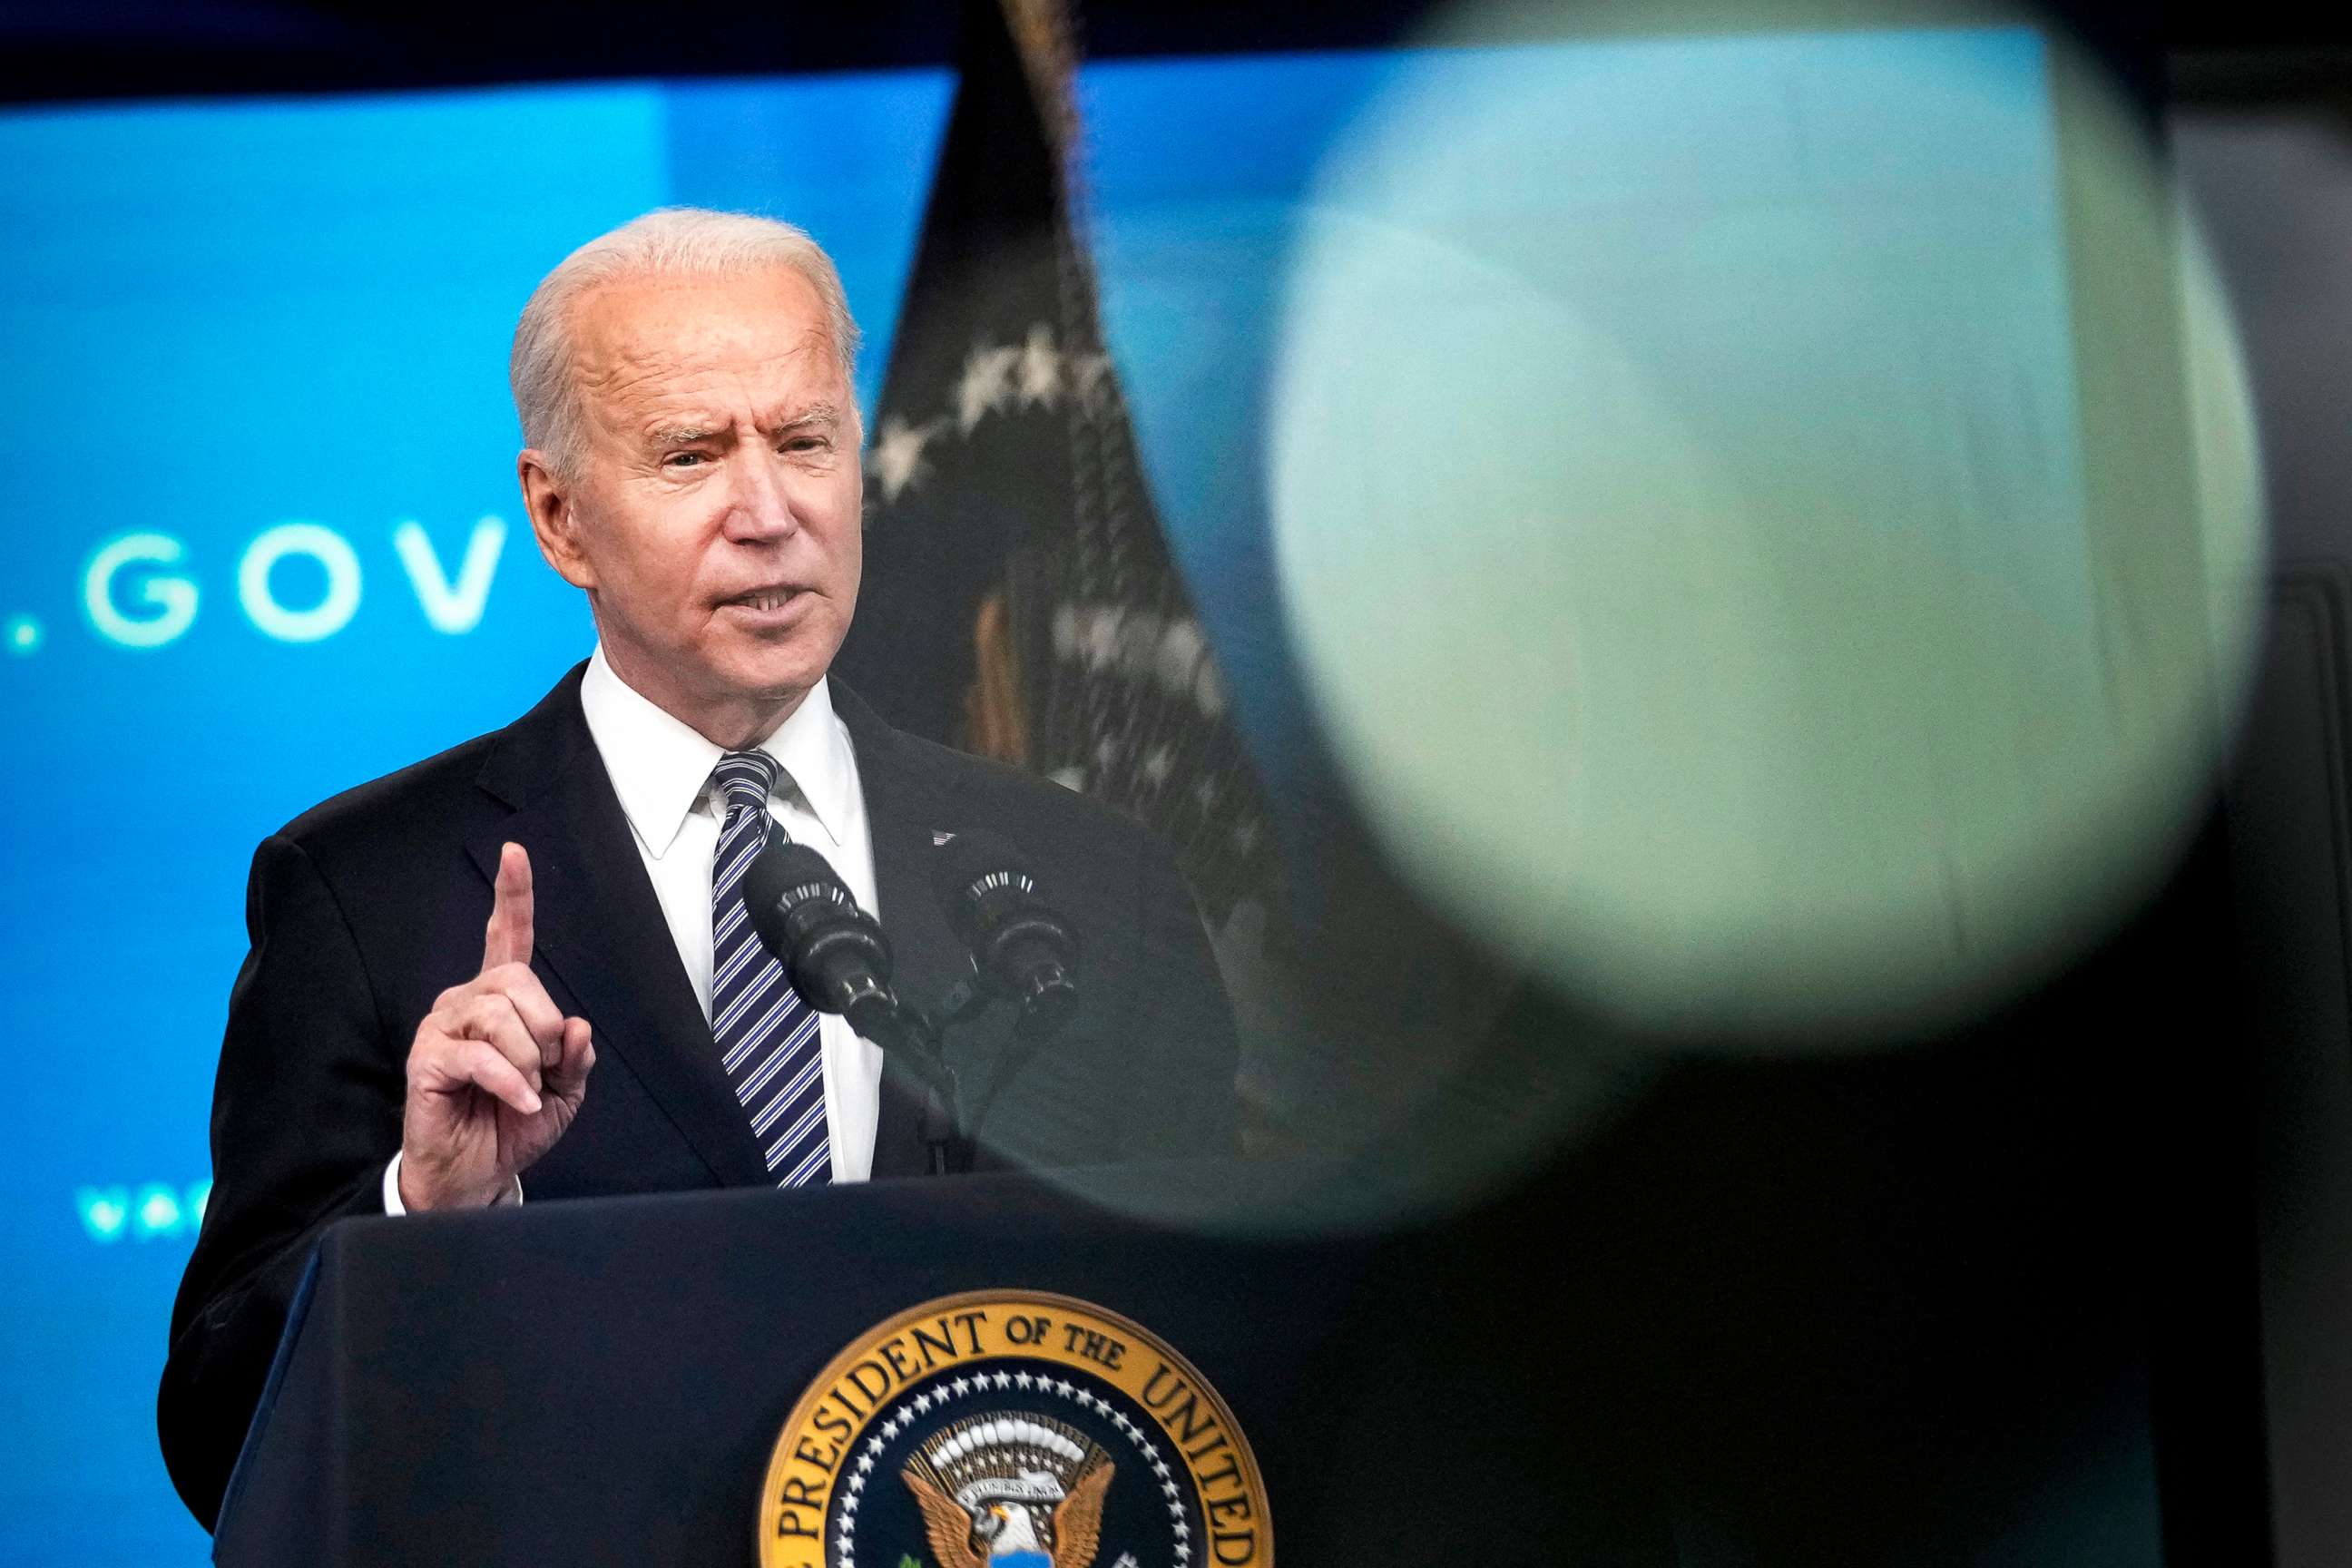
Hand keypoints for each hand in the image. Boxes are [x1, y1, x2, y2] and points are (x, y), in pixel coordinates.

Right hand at [397, 843, 594, 1209]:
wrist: (478, 1173)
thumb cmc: (513, 1124)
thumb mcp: (563, 1090)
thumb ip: (575, 1056)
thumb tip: (576, 1026)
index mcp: (502, 1000)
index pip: (508, 936)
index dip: (513, 895)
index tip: (514, 853)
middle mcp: (467, 1002)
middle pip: (518, 979)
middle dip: (544, 1028)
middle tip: (540, 1069)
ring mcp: (442, 1027)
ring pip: (500, 1016)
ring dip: (527, 1061)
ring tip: (521, 1089)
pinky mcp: (427, 1059)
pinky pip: (479, 1056)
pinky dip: (509, 1083)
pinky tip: (517, 1102)